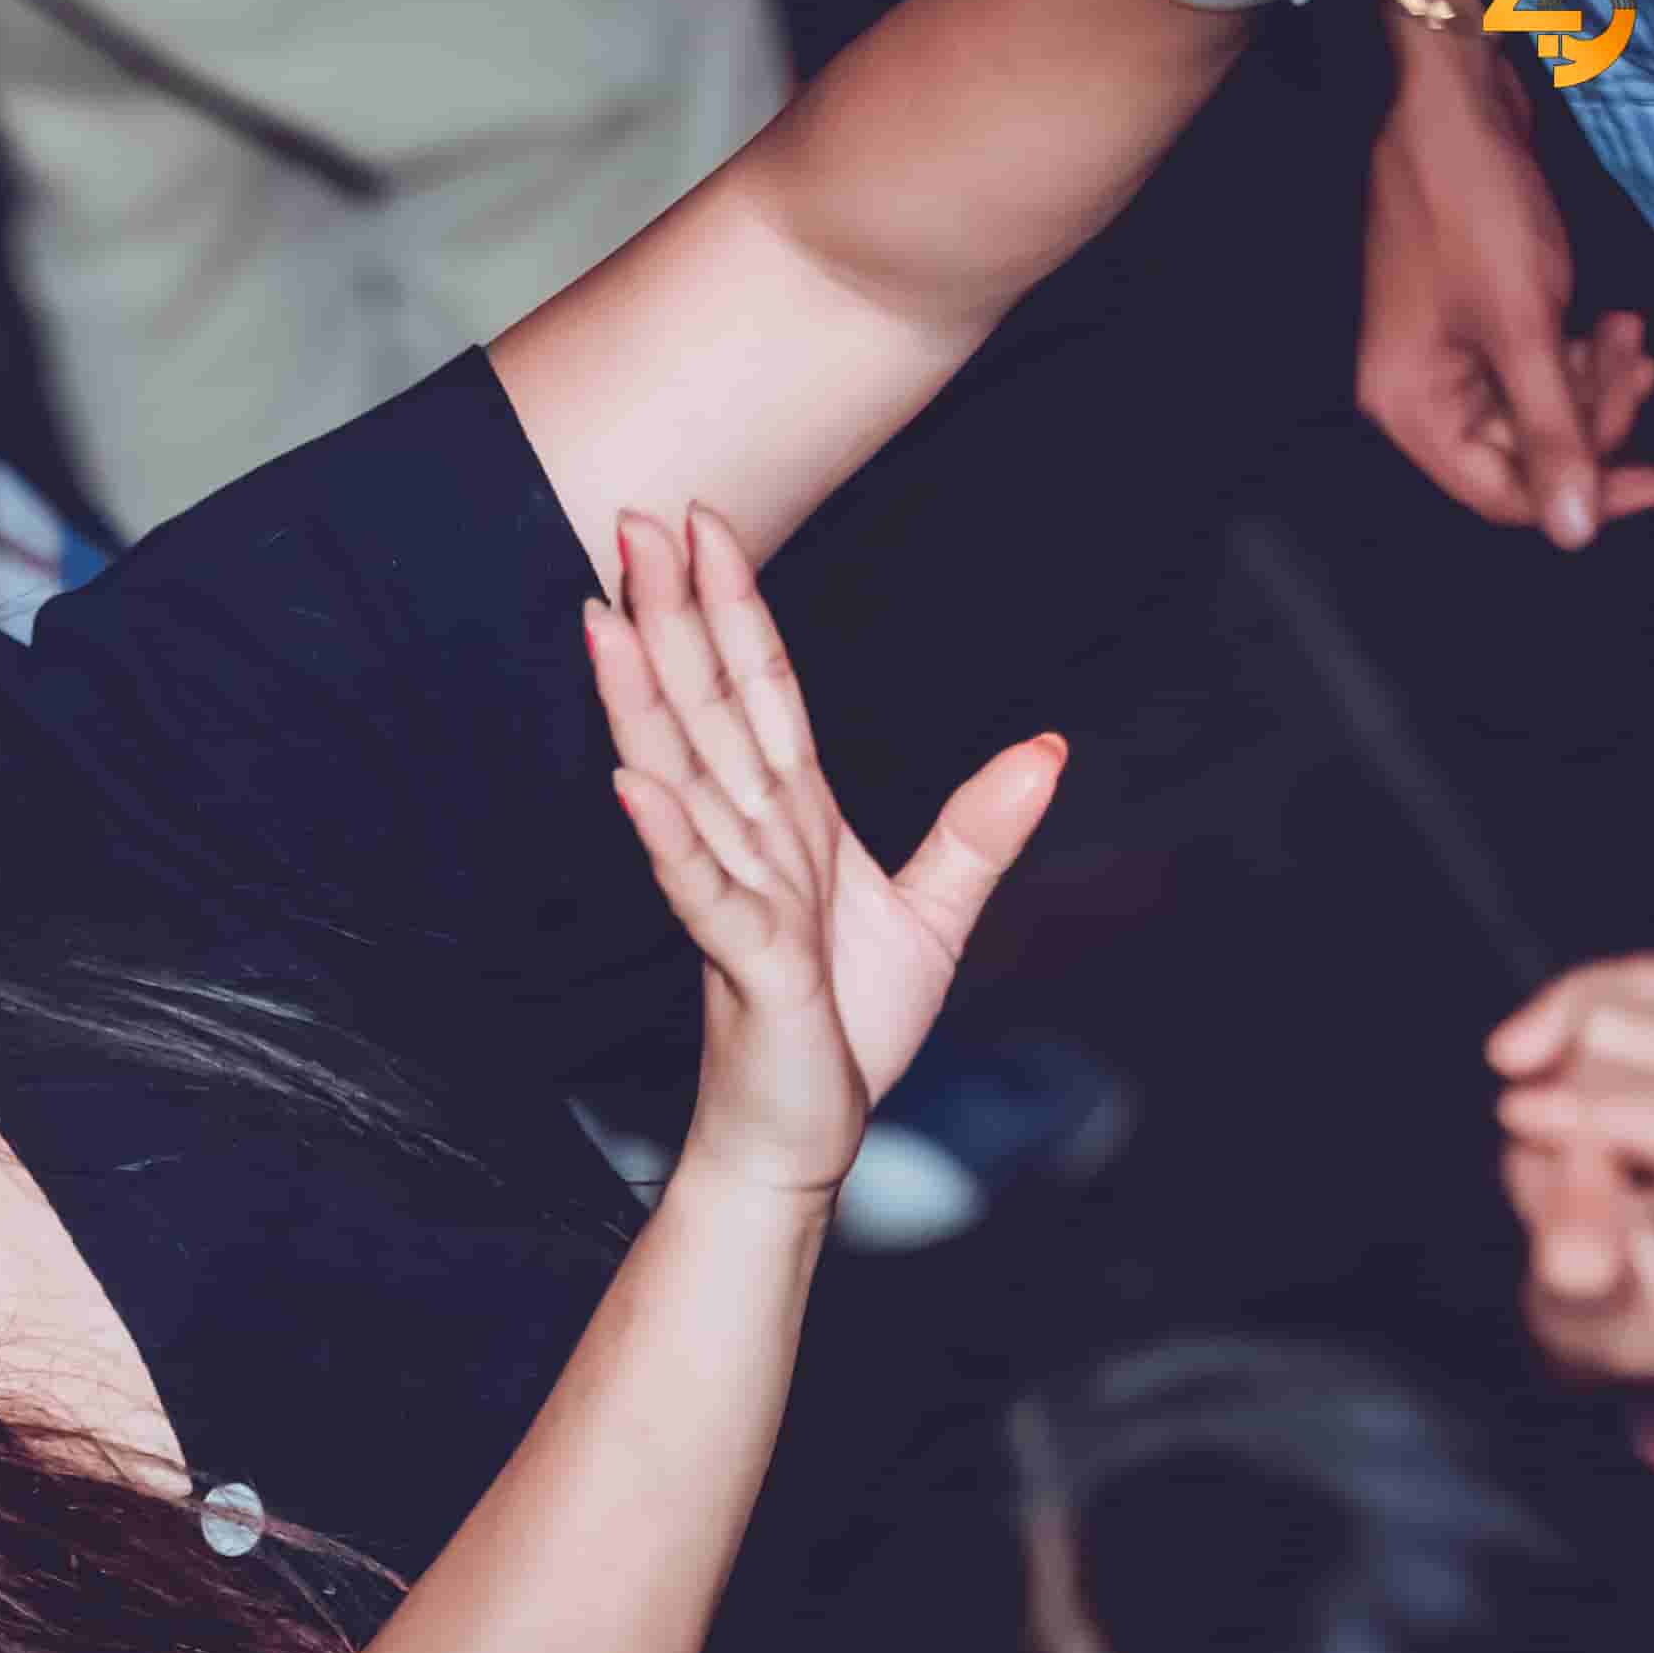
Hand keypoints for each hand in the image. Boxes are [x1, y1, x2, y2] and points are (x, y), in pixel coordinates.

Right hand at [588, 503, 1065, 1195]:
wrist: (804, 1132)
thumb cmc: (843, 1031)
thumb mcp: (933, 916)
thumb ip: (977, 827)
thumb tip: (1048, 743)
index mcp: (794, 820)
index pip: (761, 692)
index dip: (736, 607)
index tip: (704, 524)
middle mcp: (754, 842)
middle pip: (708, 709)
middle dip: (672, 615)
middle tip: (634, 520)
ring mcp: (740, 896)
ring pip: (685, 779)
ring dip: (644, 701)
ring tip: (606, 621)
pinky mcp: (745, 961)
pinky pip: (699, 890)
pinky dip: (668, 837)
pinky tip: (634, 784)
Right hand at [1359, 61, 1653, 550]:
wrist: (1451, 103)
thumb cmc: (1477, 211)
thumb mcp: (1526, 329)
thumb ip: (1555, 434)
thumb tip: (1576, 535)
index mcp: (1413, 408)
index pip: (1501, 495)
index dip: (1585, 494)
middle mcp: (1422, 392)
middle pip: (1524, 453)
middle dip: (1595, 417)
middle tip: (1642, 363)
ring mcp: (1448, 354)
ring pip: (1540, 408)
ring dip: (1597, 380)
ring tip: (1630, 328)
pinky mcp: (1476, 317)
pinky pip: (1538, 365)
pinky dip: (1581, 352)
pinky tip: (1613, 319)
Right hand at [1489, 954, 1653, 1382]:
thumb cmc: (1640, 1308)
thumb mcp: (1594, 1326)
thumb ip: (1579, 1268)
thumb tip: (1570, 1188)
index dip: (1602, 1114)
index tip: (1515, 1118)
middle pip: (1653, 1053)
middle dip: (1565, 1084)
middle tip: (1538, 1148)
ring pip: (1641, 1000)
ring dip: (1566, 1048)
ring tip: (1547, 1111)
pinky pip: (1647, 978)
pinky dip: (1576, 1004)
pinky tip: (1543, 1049)